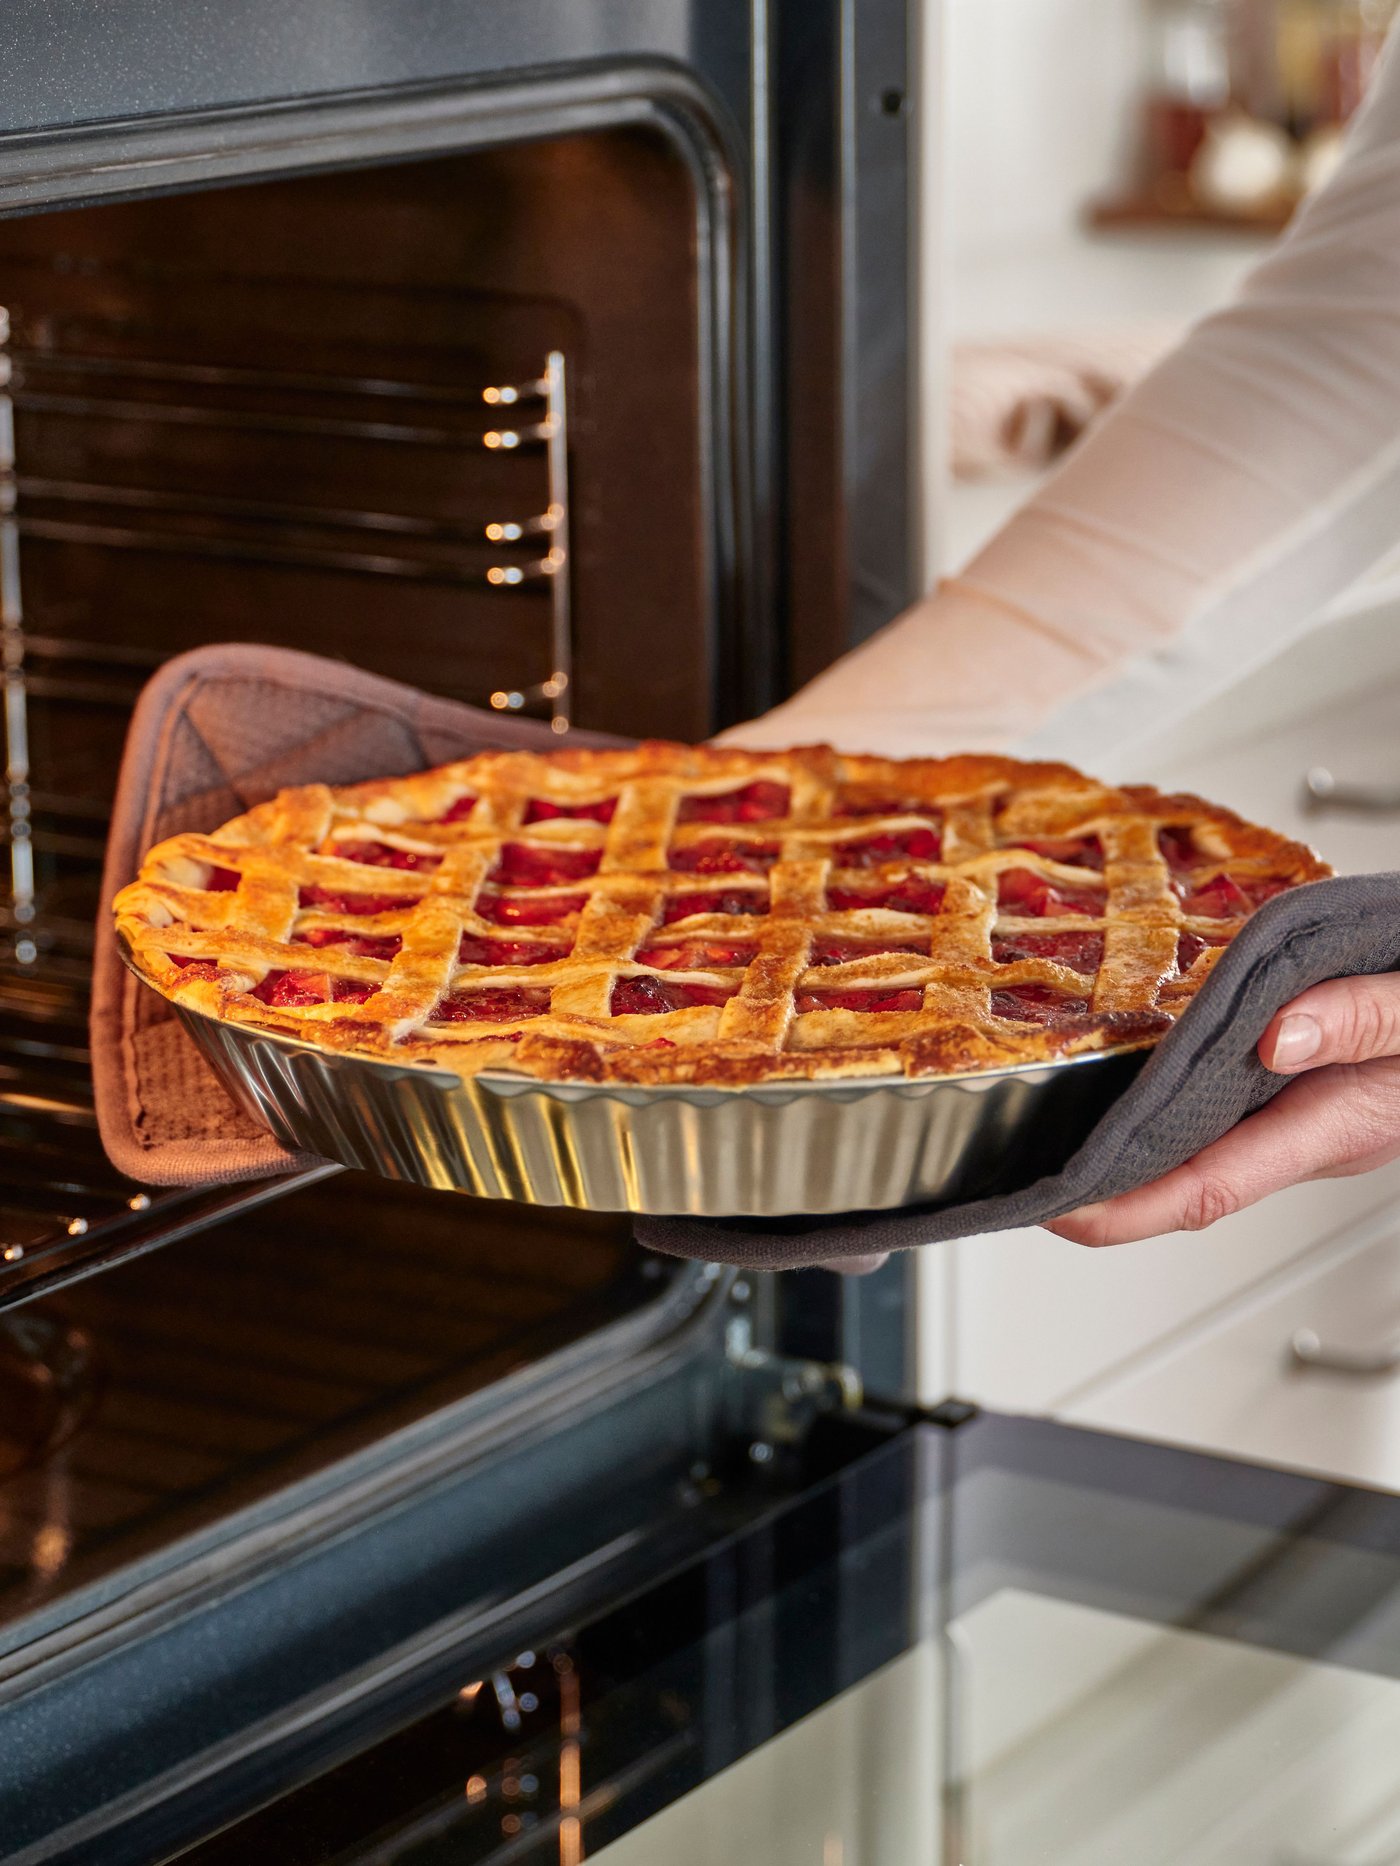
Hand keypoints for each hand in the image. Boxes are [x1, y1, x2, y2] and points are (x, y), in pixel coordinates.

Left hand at [1044, 973, 1399, 1246]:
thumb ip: (1364, 1017)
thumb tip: (1278, 1037)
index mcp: (1337, 1123)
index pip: (1207, 1187)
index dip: (1125, 1209)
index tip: (1056, 1213)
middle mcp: (1312, 1132)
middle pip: (1187, 1178)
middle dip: (1106, 1190)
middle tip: (1025, 1177)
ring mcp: (1309, 1115)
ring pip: (1202, 1146)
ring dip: (1134, 1148)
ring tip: (1056, 1135)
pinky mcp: (1307, 1089)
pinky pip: (1225, 1109)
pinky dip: (1172, 1102)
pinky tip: (1134, 1077)